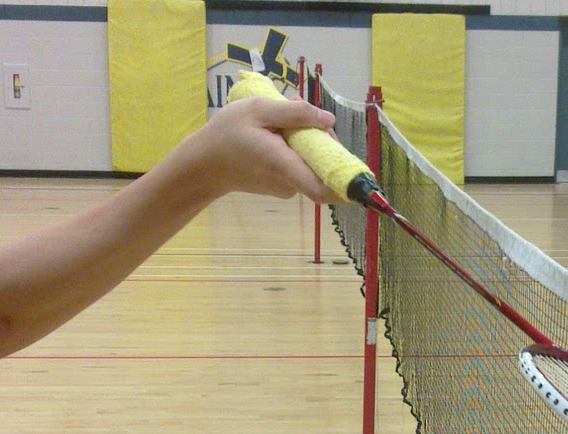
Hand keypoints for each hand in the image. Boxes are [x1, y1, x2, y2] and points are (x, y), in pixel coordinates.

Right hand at [171, 97, 343, 204]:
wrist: (203, 164)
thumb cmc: (226, 134)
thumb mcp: (259, 110)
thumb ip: (295, 114)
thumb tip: (328, 120)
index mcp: (284, 165)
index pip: (324, 188)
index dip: (348, 185)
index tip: (365, 178)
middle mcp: (289, 182)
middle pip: (324, 166)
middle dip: (324, 138)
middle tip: (303, 111)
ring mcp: (286, 186)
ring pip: (312, 163)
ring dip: (308, 139)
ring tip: (284, 116)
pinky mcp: (282, 184)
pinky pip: (300, 165)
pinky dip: (297, 147)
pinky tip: (278, 131)